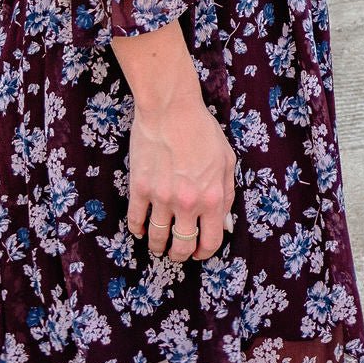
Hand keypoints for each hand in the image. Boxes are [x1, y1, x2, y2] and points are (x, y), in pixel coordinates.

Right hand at [125, 93, 236, 261]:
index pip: (211, 240)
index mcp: (213, 198)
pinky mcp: (140, 187)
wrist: (170, 108)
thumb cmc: (201, 130)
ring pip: (158, 238)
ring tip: (158, 245)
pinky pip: (135, 220)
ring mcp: (161, 197)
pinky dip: (138, 229)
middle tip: (178, 252)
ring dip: (158, 247)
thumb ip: (227, 194)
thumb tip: (223, 222)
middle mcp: (188, 203)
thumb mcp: (227, 161)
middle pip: (183, 246)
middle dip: (181, 254)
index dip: (205, 252)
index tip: (199, 252)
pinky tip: (140, 229)